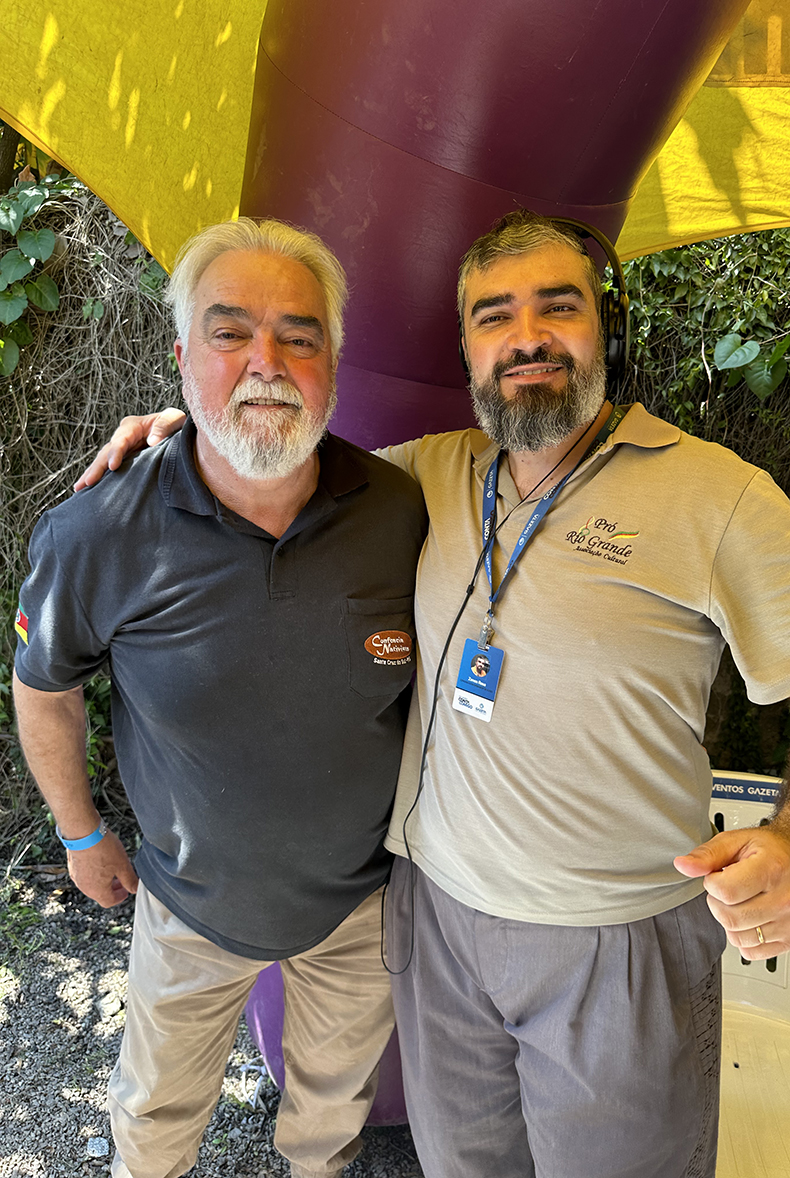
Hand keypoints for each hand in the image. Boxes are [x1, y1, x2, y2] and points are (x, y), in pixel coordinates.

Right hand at [66, 829, 138, 906]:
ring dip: (103, 880)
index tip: (125, 890)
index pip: (109, 902)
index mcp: (97, 890)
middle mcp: (84, 886)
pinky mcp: (72, 865)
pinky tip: (101, 860)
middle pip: (100, 894)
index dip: (120, 897)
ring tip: (112, 868)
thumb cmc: (102, 848)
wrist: (83, 832)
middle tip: (121, 880)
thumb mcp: (123, 865)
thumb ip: (130, 879)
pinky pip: (85, 874)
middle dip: (112, 888)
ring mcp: (76, 876)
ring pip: (92, 883)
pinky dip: (94, 872)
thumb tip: (135, 888)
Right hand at [73, 408, 186, 490]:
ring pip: (103, 462)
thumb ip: (164, 426)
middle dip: (96, 468)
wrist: (179, 433)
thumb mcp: (173, 419)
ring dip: (92, 475)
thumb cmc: (176, 424)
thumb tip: (152, 441)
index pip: (121, 440)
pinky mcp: (125, 462)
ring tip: (80, 488)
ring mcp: (122, 451)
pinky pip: (110, 471)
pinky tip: (89, 490)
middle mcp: (123, 438)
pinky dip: (100, 479)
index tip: (112, 466)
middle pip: (106, 452)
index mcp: (133, 426)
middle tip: (87, 482)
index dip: (116, 452)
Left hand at [674, 826, 789, 958]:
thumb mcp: (737, 842)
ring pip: (738, 938)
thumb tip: (683, 866)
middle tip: (727, 889)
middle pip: (729, 918)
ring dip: (729, 921)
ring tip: (740, 902)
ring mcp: (788, 922)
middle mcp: (783, 900)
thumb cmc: (769, 850)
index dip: (712, 883)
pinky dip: (743, 938)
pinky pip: (751, 952)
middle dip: (717, 903)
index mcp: (771, 870)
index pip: (725, 892)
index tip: (717, 875)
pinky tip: (749, 918)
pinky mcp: (788, 940)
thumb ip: (708, 854)